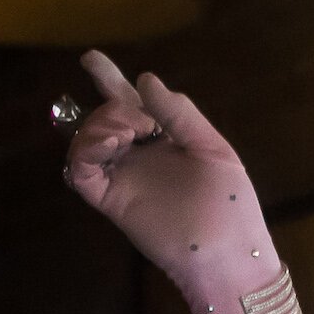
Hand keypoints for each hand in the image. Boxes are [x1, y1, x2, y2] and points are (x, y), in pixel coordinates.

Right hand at [63, 50, 266, 287]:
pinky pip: (81, 171)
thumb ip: (180, 115)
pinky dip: (86, 150)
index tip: (91, 59)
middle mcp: (140, 156)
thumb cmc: (231, 204)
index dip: (111, 82)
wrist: (228, 254)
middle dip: (110, 103)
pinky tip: (110, 143)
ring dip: (99, 124)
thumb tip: (145, 80)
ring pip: (89, 139)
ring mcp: (123, 177)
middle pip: (107, 117)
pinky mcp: (111, 200)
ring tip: (126, 131)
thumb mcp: (213, 150)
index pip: (134, 105)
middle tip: (131, 113)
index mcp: (167, 140)